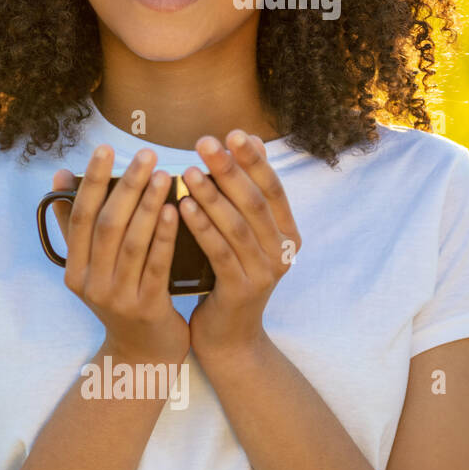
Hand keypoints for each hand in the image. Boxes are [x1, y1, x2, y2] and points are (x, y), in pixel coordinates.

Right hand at [51, 144, 189, 365]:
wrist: (145, 354)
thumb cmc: (123, 298)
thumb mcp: (94, 265)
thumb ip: (76, 224)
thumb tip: (61, 176)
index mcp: (74, 269)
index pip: (79, 217)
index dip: (90, 181)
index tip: (104, 149)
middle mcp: (90, 283)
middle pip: (106, 225)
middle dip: (126, 186)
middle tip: (145, 154)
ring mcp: (117, 297)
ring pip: (131, 243)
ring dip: (148, 205)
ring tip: (164, 175)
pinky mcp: (146, 308)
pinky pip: (156, 265)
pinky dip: (165, 236)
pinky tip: (175, 211)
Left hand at [179, 130, 301, 363]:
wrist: (228, 337)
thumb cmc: (227, 277)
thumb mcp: (241, 237)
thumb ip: (242, 199)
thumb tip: (241, 147)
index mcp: (286, 233)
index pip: (273, 187)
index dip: (255, 159)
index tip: (234, 132)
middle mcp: (282, 251)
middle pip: (256, 201)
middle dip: (231, 169)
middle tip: (206, 141)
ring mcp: (265, 272)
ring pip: (238, 225)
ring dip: (212, 195)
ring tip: (188, 170)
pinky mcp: (242, 290)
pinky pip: (220, 252)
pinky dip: (202, 227)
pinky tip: (182, 207)